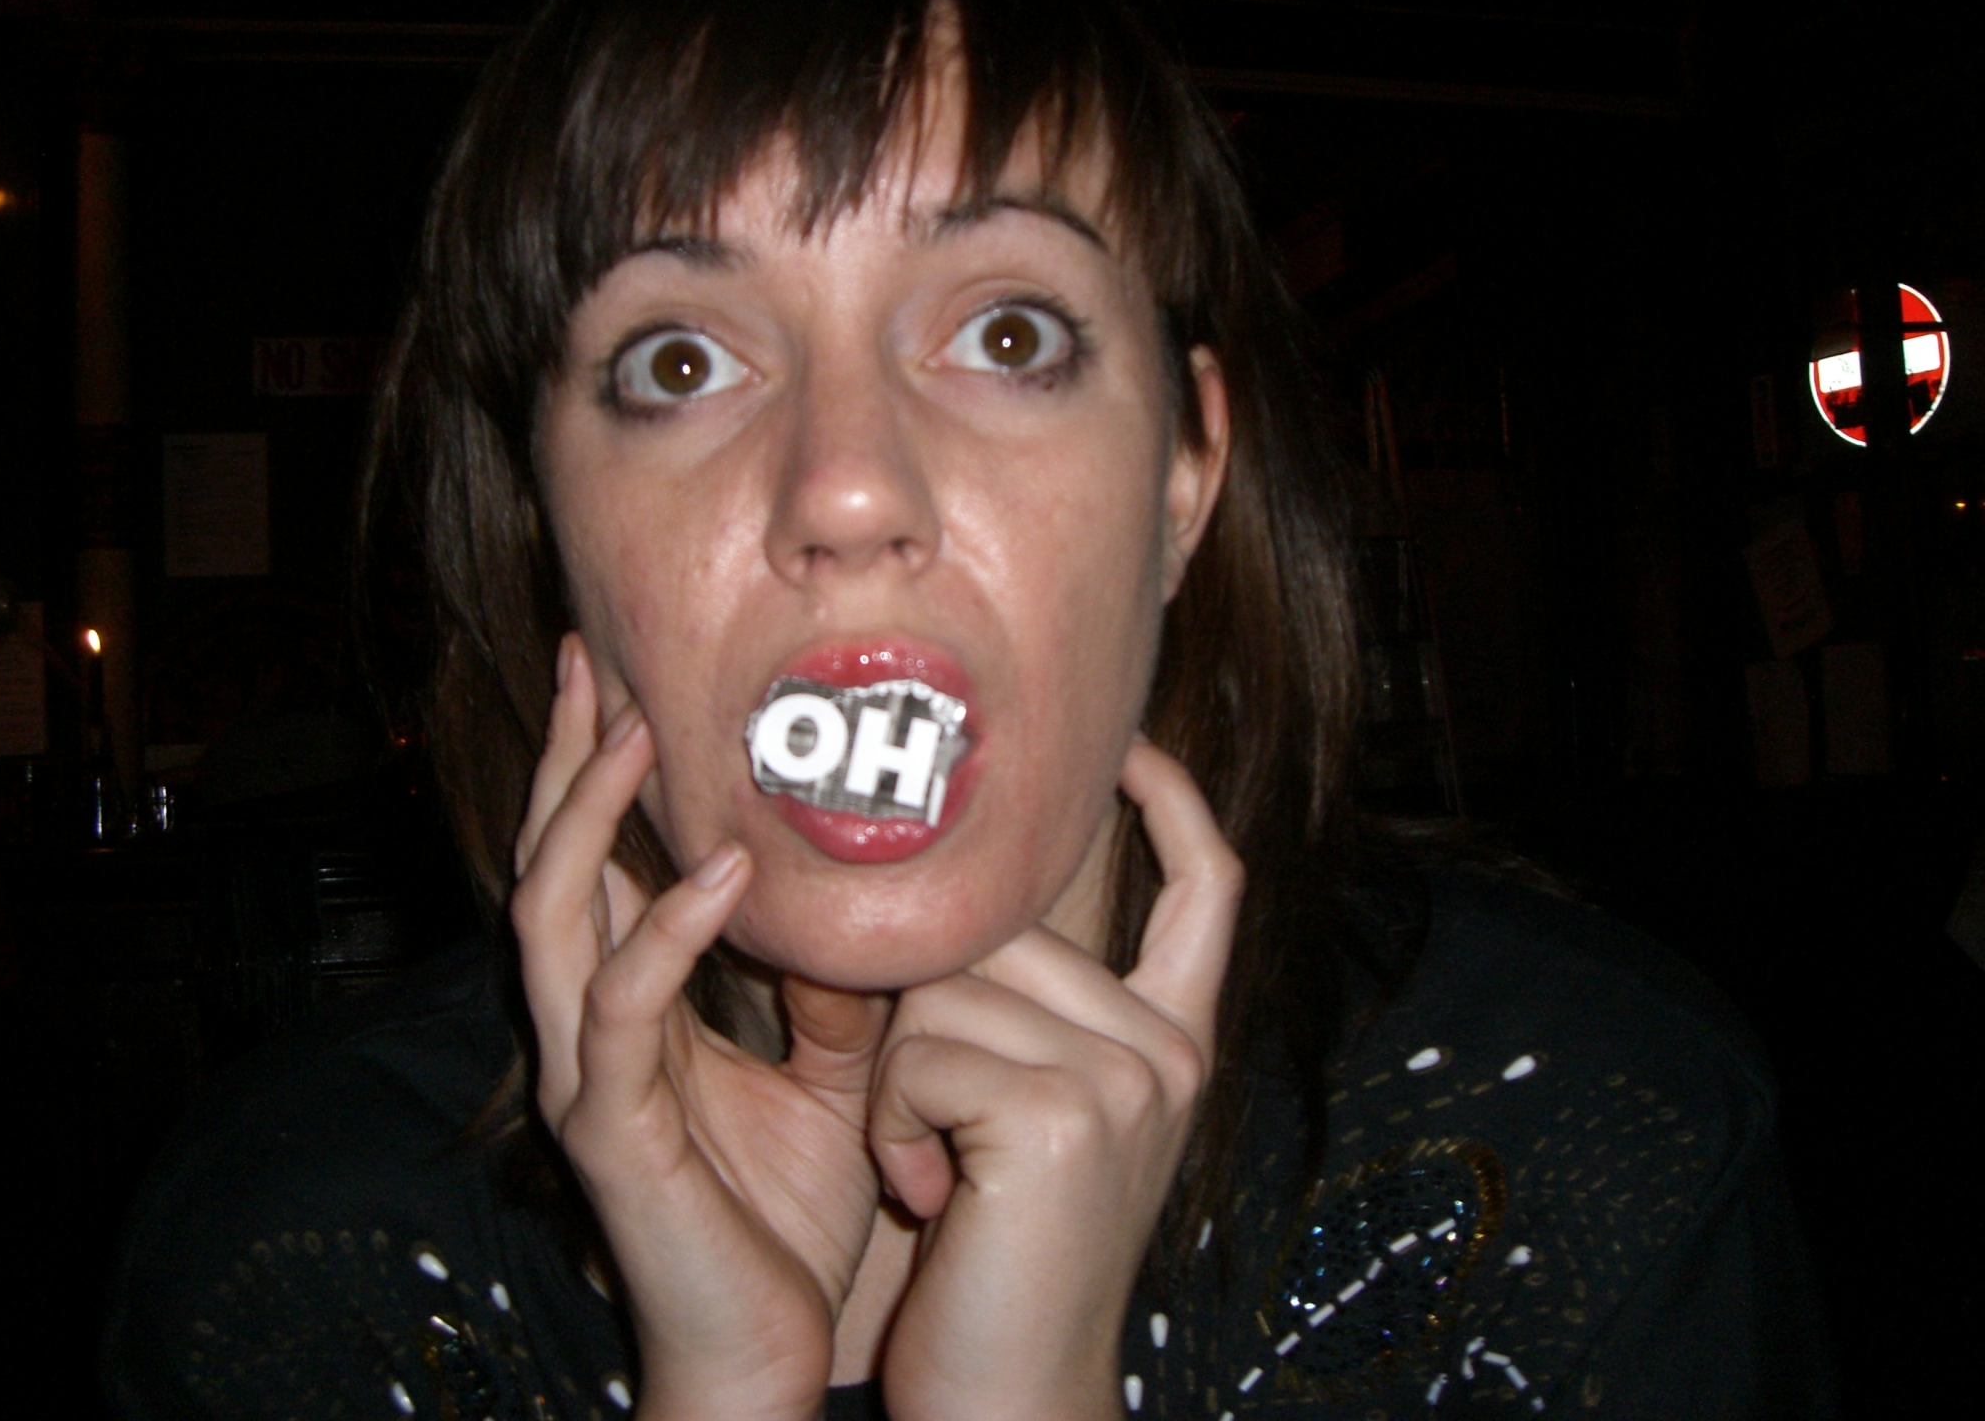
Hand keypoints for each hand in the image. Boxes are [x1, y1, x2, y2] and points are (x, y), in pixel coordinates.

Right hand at [513, 634, 888, 1420]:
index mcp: (630, 1010)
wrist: (769, 1354)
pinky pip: (619, 1010)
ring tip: (630, 731)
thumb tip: (859, 909)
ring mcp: (585, 1077)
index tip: (622, 675)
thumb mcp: (830, 1077)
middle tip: (586, 659)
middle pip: (546, 863)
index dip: (596, 772)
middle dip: (562, 759)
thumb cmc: (787, 1219)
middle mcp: (588, 1030)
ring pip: (549, 916)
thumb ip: (830, 991)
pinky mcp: (609, 1131)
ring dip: (587, 816)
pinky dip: (665, 930)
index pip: (594, 864)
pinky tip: (723, 872)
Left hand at [869, 738, 1242, 1420]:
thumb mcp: (1037, 1116)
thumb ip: (1032, 1011)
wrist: (1010, 1403)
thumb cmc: (1000, 1259)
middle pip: (1003, 927)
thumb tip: (951, 898)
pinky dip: (891, 1124)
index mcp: (1177, 1042)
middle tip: (937, 1133)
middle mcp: (1172, 1048)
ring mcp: (1130, 1076)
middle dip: (930, 1014)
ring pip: (947, 981)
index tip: (1128, 745)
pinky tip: (927, 1195)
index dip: (1175, 802)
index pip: (1209, 888)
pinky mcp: (1063, 1112)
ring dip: (901, 1079)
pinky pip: (919, 1051)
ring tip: (936, 1171)